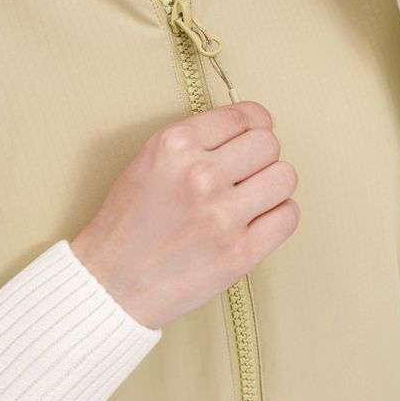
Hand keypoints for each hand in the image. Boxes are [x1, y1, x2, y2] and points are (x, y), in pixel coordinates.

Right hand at [70, 101, 298, 329]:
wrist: (111, 283)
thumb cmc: (128, 222)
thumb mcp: (149, 161)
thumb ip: (195, 141)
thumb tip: (250, 129)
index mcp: (174, 145)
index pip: (244, 116)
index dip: (256, 124)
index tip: (256, 133)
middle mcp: (199, 175)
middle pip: (268, 144)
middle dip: (261, 155)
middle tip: (247, 172)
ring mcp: (222, 216)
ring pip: (284, 176)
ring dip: (273, 184)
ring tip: (253, 196)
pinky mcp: (240, 253)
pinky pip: (288, 216)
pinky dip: (278, 215)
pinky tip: (259, 220)